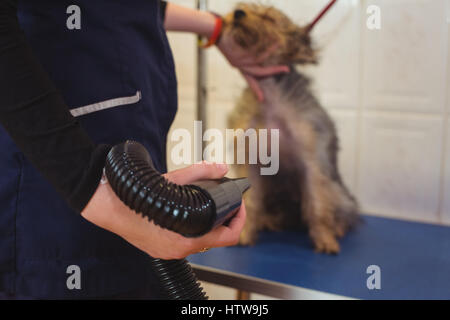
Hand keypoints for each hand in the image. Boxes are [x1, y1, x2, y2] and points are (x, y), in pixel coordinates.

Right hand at [81, 162, 245, 259]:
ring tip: (210, 205)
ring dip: (210, 224)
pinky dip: (195, 229)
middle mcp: (180, 250)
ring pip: (202, 241)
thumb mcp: (174, 180)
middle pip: (217, 239)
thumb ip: (201, 173)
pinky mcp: (160, 249)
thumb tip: (221, 167)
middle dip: (226, 219)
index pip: (229, 237)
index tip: (239, 204)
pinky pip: (186, 242)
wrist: (108, 205)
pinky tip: (191, 214)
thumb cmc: (139, 195)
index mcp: (187, 238)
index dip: (240, 219)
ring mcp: (169, 251)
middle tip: (228, 202)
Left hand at [217, 34, 288, 101]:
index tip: (262, 100)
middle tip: (287, 69)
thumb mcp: (235, 49)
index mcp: (239, 67)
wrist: (214, 33)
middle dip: (274, 71)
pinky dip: (261, 43)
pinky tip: (269, 37)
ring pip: (258, 59)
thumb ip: (246, 54)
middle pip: (259, 72)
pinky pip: (254, 50)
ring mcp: (239, 60)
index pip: (250, 80)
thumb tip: (259, 50)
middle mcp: (239, 66)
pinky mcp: (238, 53)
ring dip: (270, 51)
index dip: (256, 89)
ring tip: (279, 43)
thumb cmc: (225, 39)